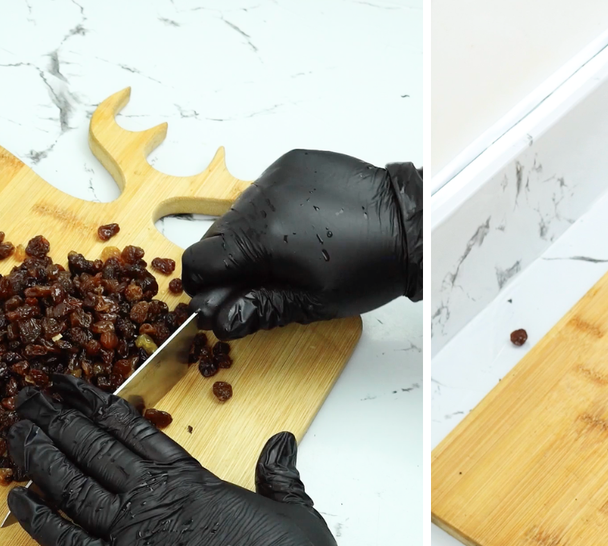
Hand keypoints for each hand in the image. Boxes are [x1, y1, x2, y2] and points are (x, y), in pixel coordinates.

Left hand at [5, 375, 369, 545]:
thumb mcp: (292, 510)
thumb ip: (277, 475)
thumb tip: (281, 444)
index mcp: (191, 482)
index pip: (135, 432)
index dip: (99, 406)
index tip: (73, 387)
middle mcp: (152, 503)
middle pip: (93, 450)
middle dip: (57, 420)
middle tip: (28, 397)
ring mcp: (129, 540)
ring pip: (71, 487)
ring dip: (40, 458)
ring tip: (14, 433)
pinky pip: (65, 544)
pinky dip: (38, 520)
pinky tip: (16, 498)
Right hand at [181, 149, 421, 339]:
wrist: (408, 225)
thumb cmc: (369, 267)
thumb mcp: (311, 303)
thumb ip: (257, 309)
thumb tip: (217, 319)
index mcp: (261, 238)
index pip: (199, 260)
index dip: (205, 285)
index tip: (223, 296)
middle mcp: (262, 199)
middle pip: (216, 236)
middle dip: (231, 261)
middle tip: (266, 279)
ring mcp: (276, 176)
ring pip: (239, 213)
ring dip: (252, 236)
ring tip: (292, 251)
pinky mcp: (292, 164)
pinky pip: (264, 191)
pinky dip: (272, 211)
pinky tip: (303, 226)